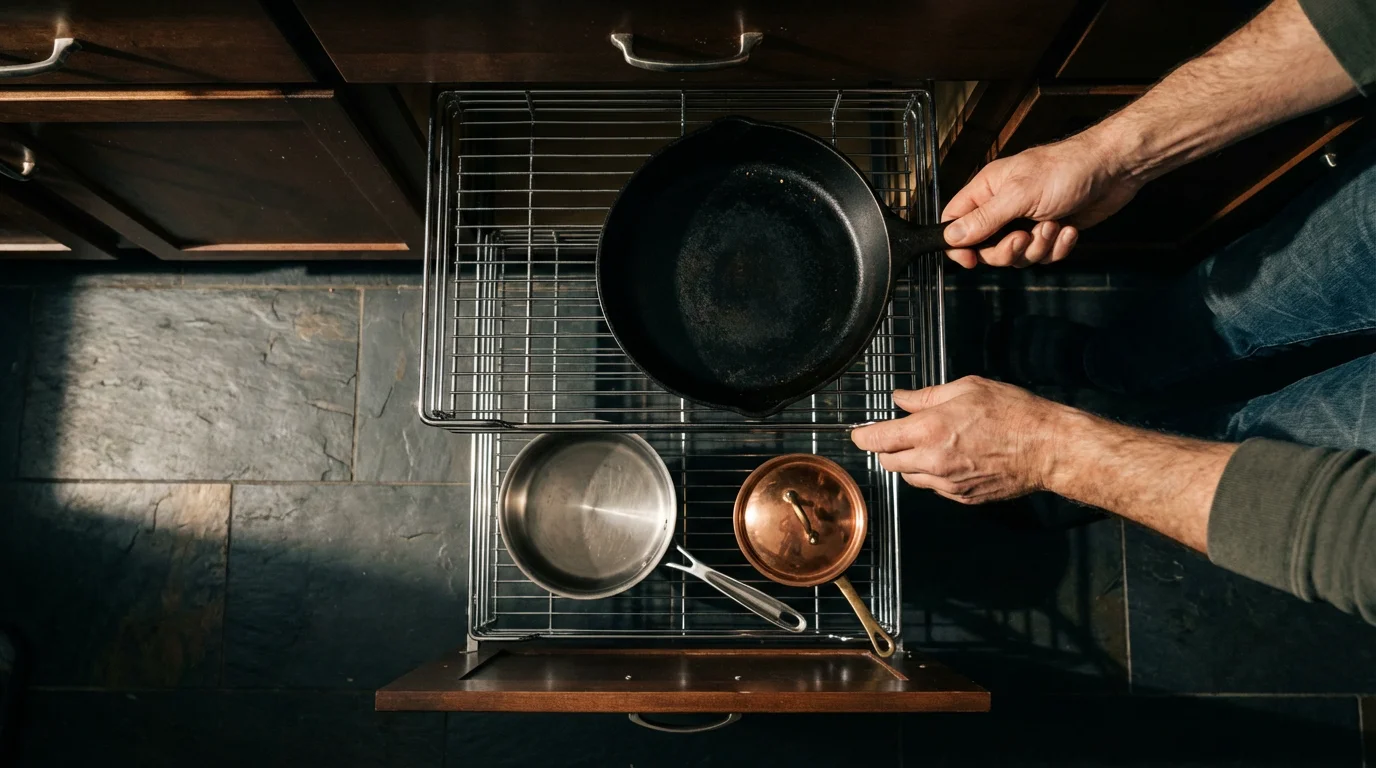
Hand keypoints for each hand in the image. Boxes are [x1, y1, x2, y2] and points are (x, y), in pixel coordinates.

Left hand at [850, 376, 1074, 503]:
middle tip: (896, 434)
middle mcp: (933, 461)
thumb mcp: (966, 389)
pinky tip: (950, 458)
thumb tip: (899, 399)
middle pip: (888, 462)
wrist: (1046, 448)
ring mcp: (947, 484)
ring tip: (929, 444)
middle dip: (886, 449)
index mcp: (930, 430)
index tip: (859, 433)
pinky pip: (934, 488)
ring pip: (909, 478)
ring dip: (909, 463)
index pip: (877, 440)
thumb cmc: (1012, 413)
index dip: (862, 436)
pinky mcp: (962, 497)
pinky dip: (932, 475)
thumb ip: (926, 396)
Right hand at [942, 132, 1141, 268]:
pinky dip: (1058, 247)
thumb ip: (983, 219)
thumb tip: (951, 236)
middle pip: (987, 248)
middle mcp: (1004, 207)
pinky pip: (1044, 255)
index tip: (970, 260)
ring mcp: (1027, 221)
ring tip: (1053, 224)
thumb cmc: (1066, 169)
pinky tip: (1068, 228)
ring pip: (1018, 255)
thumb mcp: (1018, 195)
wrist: (1114, 169)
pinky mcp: (1051, 232)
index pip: (955, 222)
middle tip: (1024, 237)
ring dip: (1038, 247)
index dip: (958, 245)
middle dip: (1008, 250)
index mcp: (987, 190)